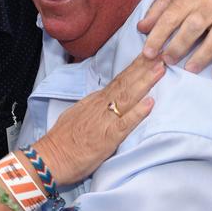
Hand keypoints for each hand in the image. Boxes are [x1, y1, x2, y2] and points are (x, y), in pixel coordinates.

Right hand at [35, 54, 164, 185]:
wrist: (49, 157)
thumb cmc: (62, 141)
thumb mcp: (76, 116)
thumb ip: (92, 108)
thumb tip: (104, 102)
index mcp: (94, 102)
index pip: (118, 81)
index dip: (134, 68)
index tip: (149, 56)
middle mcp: (99, 107)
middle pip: (125, 83)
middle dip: (143, 68)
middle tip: (161, 52)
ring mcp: (104, 121)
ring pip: (127, 98)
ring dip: (144, 82)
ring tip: (160, 69)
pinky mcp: (107, 138)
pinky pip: (125, 124)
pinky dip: (138, 113)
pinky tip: (150, 103)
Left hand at [138, 0, 211, 78]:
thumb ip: (156, 11)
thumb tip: (141, 29)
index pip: (171, 17)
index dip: (158, 36)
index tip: (148, 53)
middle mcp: (210, 4)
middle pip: (194, 26)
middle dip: (179, 46)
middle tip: (167, 61)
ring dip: (203, 55)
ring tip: (190, 69)